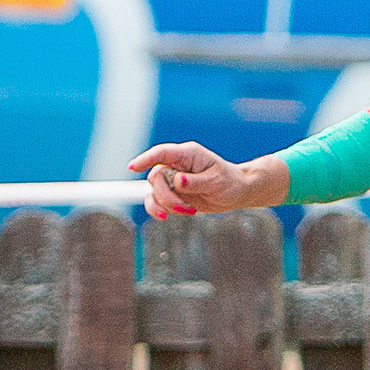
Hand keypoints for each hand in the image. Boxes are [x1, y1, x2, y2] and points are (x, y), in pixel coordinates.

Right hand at [128, 141, 277, 217]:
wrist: (236, 192)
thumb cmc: (229, 182)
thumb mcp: (216, 181)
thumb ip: (196, 182)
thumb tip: (177, 181)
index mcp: (188, 155)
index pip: (162, 153)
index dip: (146, 159)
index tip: (133, 167)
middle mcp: (176, 165)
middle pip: (155, 177)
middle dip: (165, 196)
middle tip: (184, 207)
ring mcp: (172, 180)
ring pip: (153, 192)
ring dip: (165, 205)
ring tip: (187, 211)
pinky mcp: (172, 194)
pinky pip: (156, 202)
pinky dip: (161, 211)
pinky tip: (170, 216)